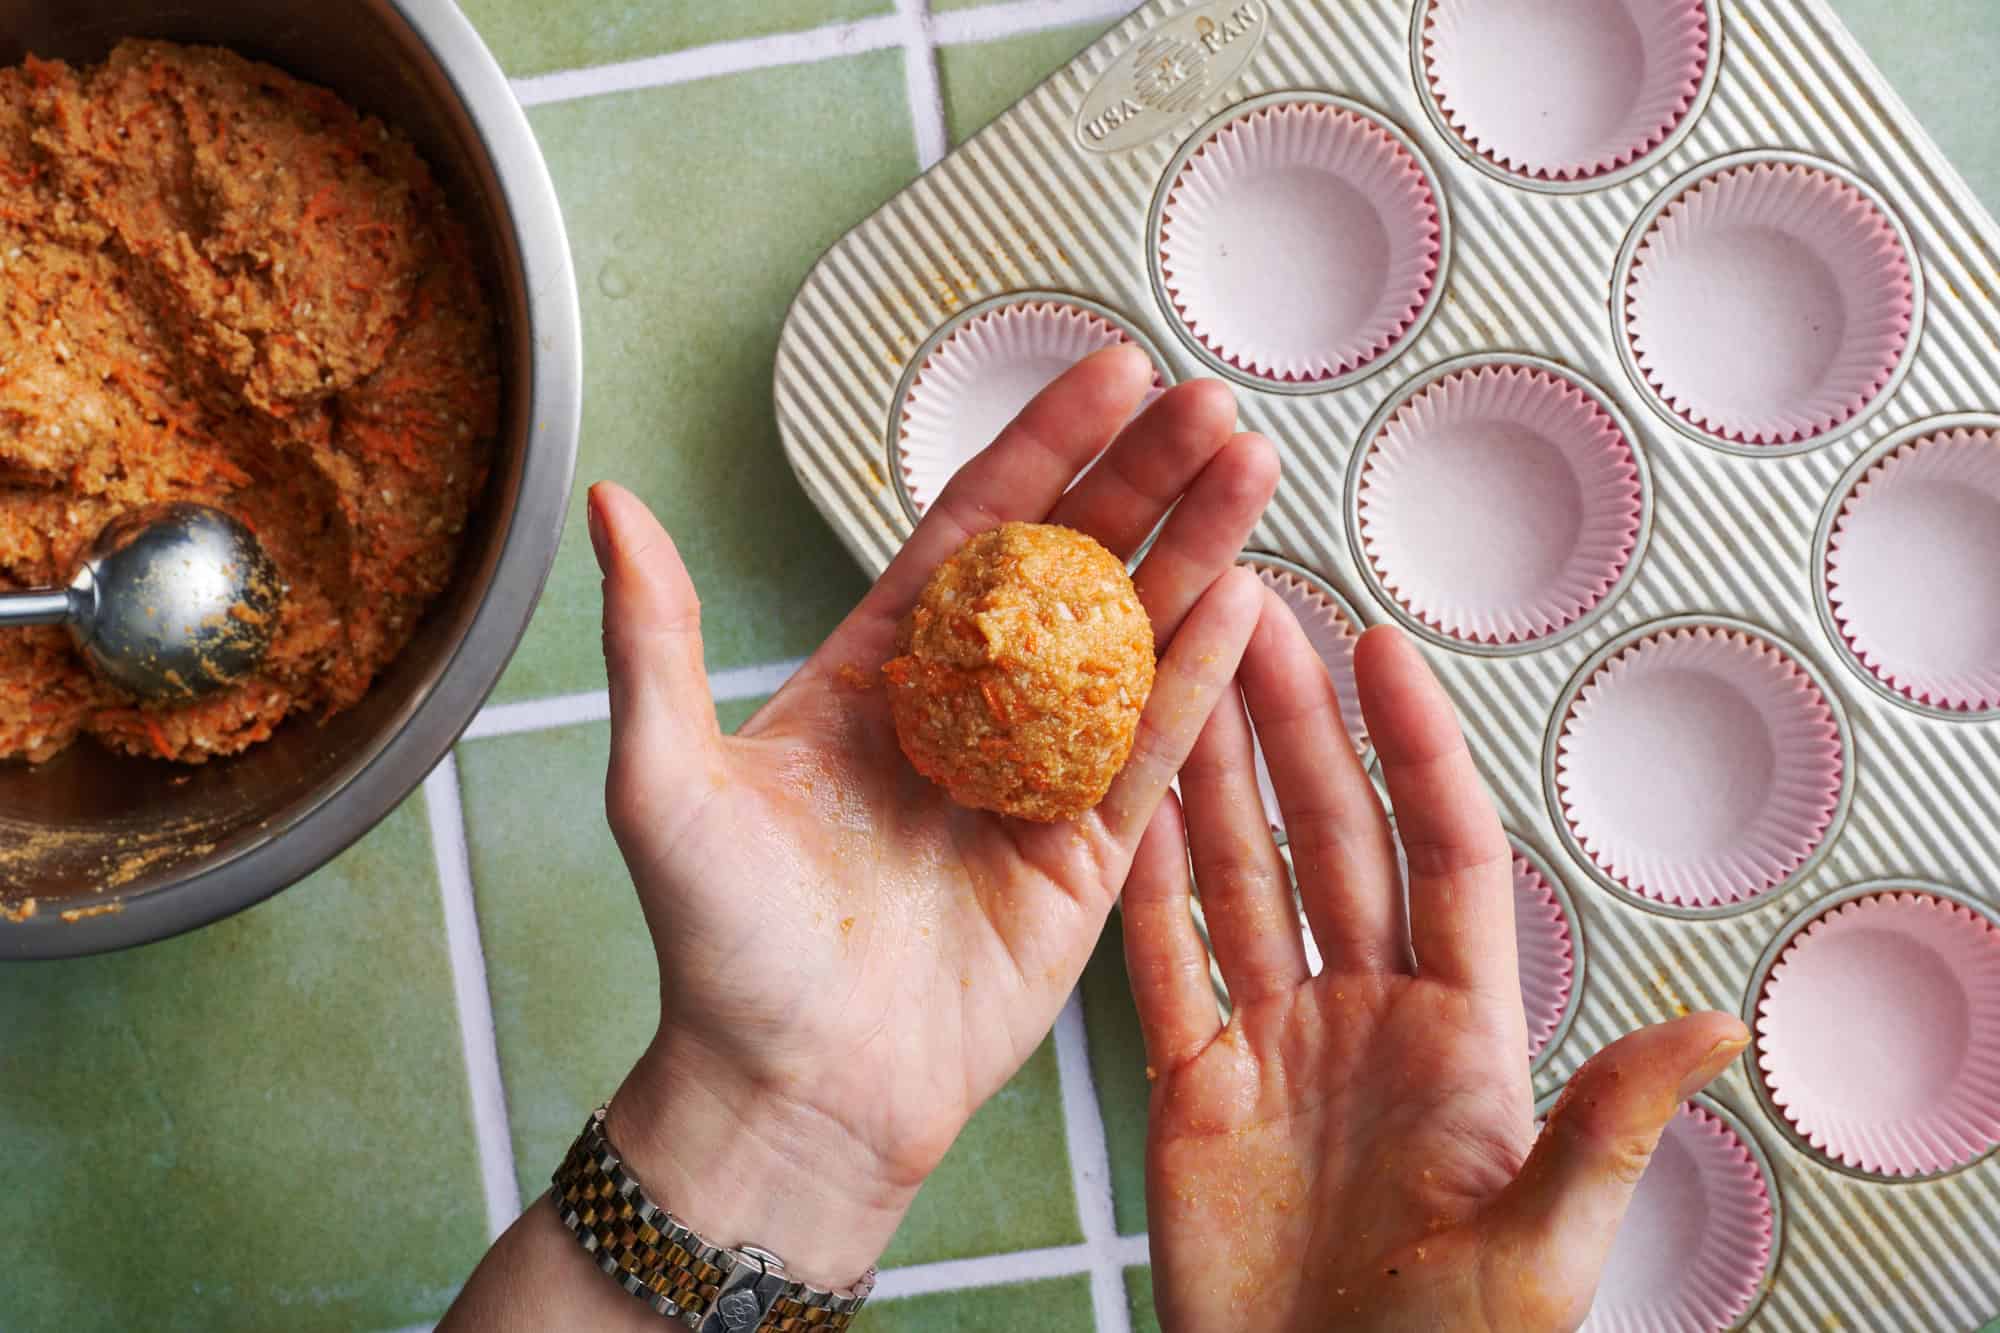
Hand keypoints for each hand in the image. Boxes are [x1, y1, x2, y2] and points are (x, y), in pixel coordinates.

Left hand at [589, 346, 1278, 1286]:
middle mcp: (968, 708)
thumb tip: (610, 502)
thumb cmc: (718, 948)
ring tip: (1251, 470)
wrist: (790, 1093)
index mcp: (880, 670)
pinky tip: (1243, 602)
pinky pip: (1152, 750)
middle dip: (1144, 479)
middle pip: (1074, 563)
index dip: (1046, 443)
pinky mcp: (1083, 855)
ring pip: (1130, 640)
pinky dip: (1197, 678)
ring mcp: (1035, 776)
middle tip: (1209, 404)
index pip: (976, 525)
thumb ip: (654, 638)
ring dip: (1193, 556)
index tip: (1109, 369)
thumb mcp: (664, 780)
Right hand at [1124, 611, 1750, 1332]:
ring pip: (1239, 879)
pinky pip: (1161, 964)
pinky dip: (1139, 884)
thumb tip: (1716, 1027)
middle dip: (1295, 729)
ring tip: (1179, 676)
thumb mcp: (1545, 1247)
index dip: (1414, 748)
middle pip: (1331, 839)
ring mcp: (1277, 1044)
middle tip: (1259, 620)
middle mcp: (1368, 1015)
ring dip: (1210, 779)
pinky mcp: (1194, 1086)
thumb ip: (1608, 1126)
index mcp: (1465, 1035)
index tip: (1383, 649)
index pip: (1442, 854)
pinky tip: (1119, 803)